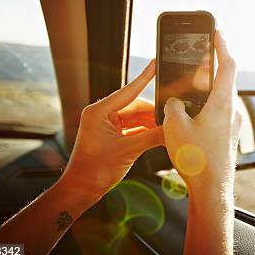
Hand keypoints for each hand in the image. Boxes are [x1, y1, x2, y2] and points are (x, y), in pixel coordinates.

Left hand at [60, 60, 163, 200]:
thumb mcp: (129, 151)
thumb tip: (172, 129)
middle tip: (172, 115)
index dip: (145, 77)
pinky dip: (145, 132)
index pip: (129, 91)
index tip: (156, 63)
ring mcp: (106, 125)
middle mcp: (102, 114)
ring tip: (167, 128)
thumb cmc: (95, 170)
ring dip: (151, 124)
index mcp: (99, 111)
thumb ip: (152, 137)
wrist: (82, 190)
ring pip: (136, 118)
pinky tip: (159, 135)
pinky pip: (133, 128)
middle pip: (135, 106)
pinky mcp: (111, 135)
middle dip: (153, 112)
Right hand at [163, 31, 241, 197]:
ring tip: (190, 83)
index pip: (228, 65)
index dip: (222, 45)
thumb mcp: (175, 126)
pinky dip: (206, 104)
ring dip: (207, 87)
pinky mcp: (228, 135)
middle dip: (212, 65)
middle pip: (225, 79)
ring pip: (220, 97)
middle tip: (202, 52)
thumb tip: (175, 103)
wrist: (213, 189)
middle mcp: (232, 110)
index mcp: (223, 102)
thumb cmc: (197, 158)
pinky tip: (192, 111)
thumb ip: (173, 106)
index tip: (217, 32)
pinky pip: (218, 111)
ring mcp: (232, 123)